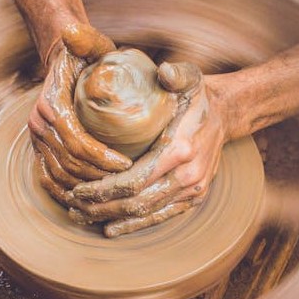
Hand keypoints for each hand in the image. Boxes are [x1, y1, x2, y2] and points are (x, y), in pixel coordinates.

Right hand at [29, 23, 132, 202]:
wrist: (62, 60)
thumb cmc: (84, 54)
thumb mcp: (89, 44)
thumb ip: (86, 39)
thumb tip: (73, 31)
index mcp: (50, 105)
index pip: (77, 141)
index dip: (101, 158)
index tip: (128, 164)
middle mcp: (37, 124)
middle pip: (69, 164)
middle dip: (99, 178)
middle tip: (128, 183)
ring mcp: (36, 139)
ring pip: (59, 176)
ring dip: (86, 188)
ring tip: (114, 192)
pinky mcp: (38, 149)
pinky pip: (48, 179)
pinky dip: (66, 193)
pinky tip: (87, 202)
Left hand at [67, 62, 229, 236]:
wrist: (226, 114)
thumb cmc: (198, 96)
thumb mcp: (190, 77)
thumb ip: (176, 74)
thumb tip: (164, 71)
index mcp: (180, 149)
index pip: (135, 180)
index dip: (104, 189)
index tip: (78, 188)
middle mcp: (188, 176)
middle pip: (136, 202)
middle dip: (101, 207)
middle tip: (72, 206)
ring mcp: (193, 190)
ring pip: (146, 213)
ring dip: (113, 218)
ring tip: (83, 216)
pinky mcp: (194, 198)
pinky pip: (162, 217)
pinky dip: (135, 225)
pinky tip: (112, 228)